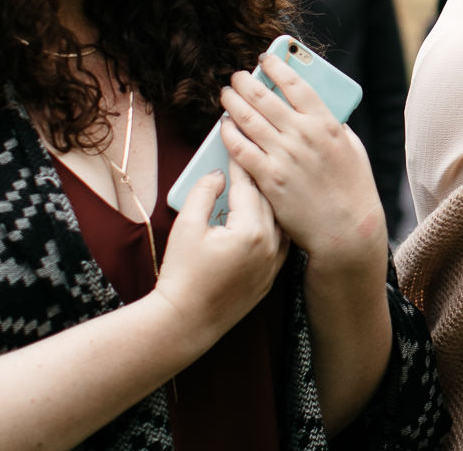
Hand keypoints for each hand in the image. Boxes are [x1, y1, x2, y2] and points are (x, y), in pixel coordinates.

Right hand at [151, 161, 289, 351]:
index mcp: (251, 230)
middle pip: (267, 198)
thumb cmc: (182, 275)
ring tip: (258, 180)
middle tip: (248, 153)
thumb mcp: (187, 227)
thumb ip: (204, 192)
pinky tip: (265, 212)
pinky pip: (281, 239)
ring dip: (268, 199)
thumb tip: (219, 174)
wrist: (185, 322)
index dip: (239, 161)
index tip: (235, 141)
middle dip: (256, 175)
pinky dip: (273, 223)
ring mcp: (275, 262)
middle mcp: (270, 245)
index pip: (247, 185)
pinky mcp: (272, 276)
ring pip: (278, 218)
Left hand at [218, 57, 388, 287]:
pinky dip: (229, 135)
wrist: (347, 229)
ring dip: (233, 104)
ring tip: (226, 94)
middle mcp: (303, 136)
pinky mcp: (270, 180)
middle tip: (237, 76)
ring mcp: (284, 157)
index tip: (265, 59)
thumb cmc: (353, 189)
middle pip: (266, 99)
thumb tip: (315, 111)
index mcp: (326, 124)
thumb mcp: (352, 148)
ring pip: (249, 121)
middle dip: (247, 83)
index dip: (277, 68)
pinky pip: (241, 151)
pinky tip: (223, 127)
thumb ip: (333, 127)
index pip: (296, 85)